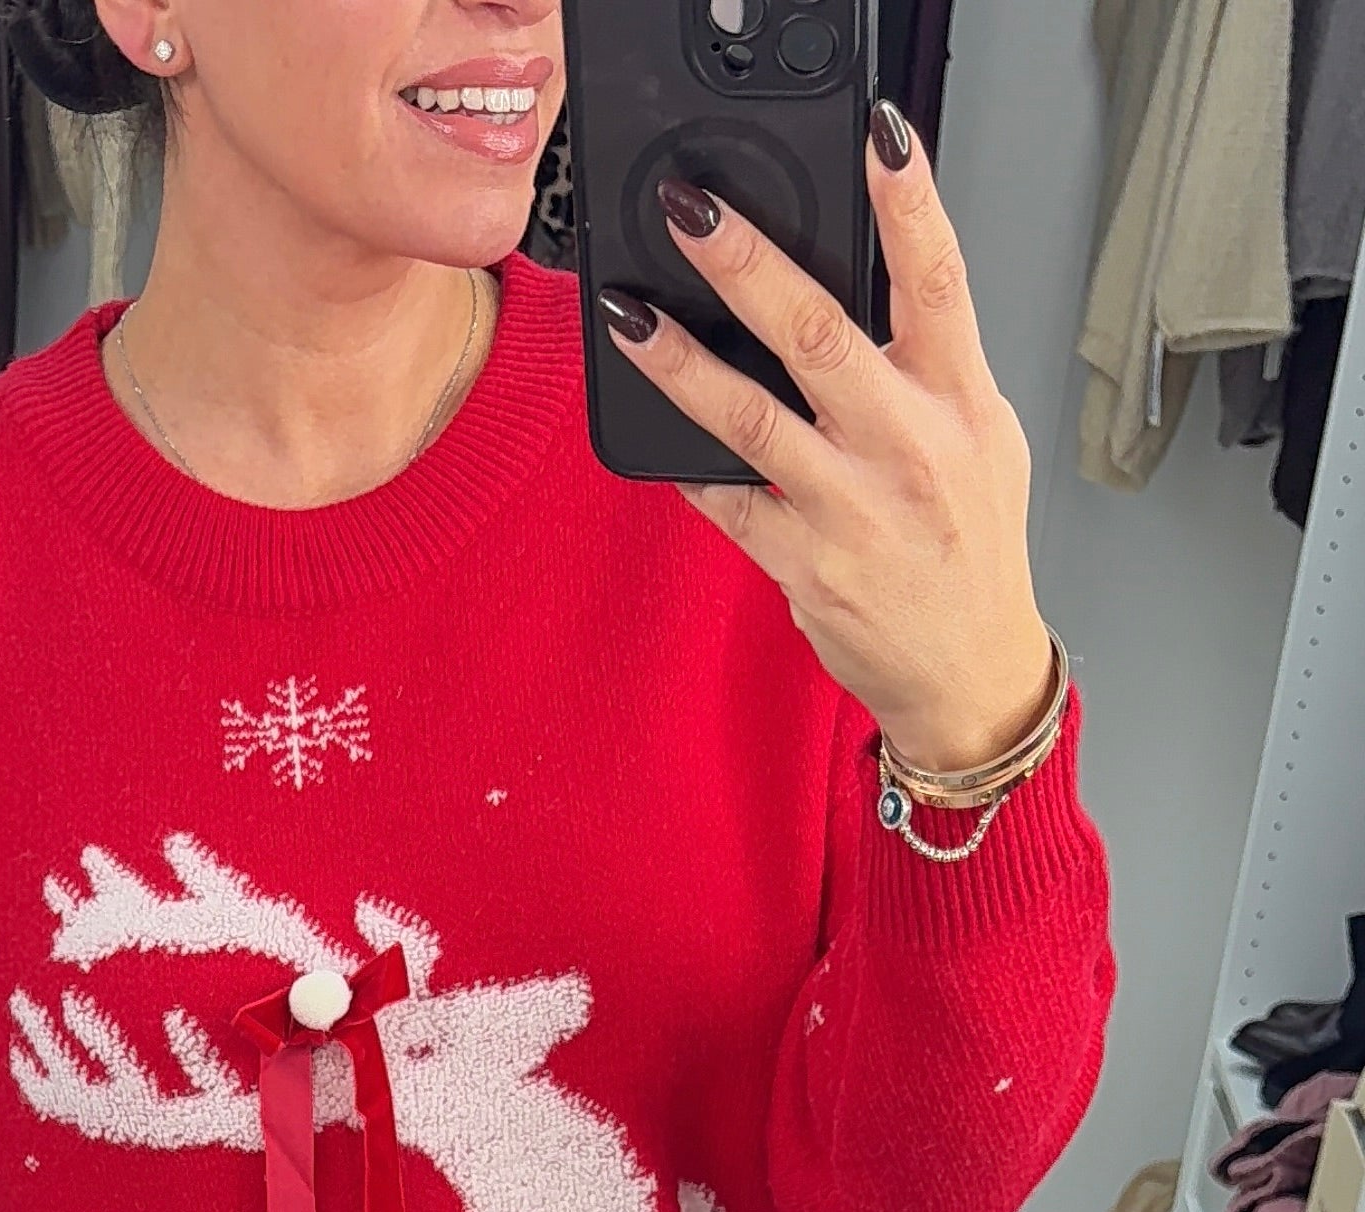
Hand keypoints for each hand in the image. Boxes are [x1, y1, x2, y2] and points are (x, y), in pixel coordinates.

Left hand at [599, 109, 1052, 778]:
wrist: (968, 672)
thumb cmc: (972, 548)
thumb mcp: (983, 438)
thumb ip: (930, 365)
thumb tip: (866, 290)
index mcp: (960, 402)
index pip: (940, 280)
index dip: (911, 203)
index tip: (879, 138)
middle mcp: (908, 449)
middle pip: (820, 334)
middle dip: (748, 265)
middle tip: (693, 212)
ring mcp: (853, 511)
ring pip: (752, 419)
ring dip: (681, 362)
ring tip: (629, 316)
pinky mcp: (805, 566)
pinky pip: (729, 501)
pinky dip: (687, 463)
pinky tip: (652, 425)